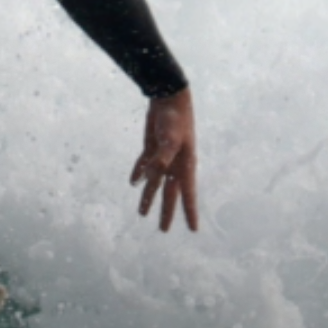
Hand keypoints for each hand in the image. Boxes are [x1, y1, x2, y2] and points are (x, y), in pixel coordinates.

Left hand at [130, 88, 198, 232]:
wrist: (168, 97)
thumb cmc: (174, 118)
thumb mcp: (170, 138)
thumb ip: (162, 158)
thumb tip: (152, 176)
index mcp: (185, 165)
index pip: (187, 194)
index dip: (189, 212)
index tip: (194, 229)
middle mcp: (175, 164)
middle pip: (170, 193)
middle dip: (166, 211)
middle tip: (163, 229)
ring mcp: (163, 156)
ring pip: (155, 182)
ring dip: (148, 196)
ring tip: (142, 213)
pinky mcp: (152, 148)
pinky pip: (145, 165)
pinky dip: (139, 174)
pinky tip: (133, 183)